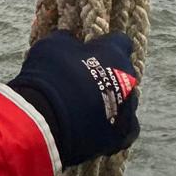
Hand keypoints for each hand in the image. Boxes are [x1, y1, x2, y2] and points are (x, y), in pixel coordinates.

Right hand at [8, 31, 139, 169]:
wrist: (47, 119)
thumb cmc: (51, 75)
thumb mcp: (53, 44)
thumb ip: (68, 39)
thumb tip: (71, 40)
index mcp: (115, 53)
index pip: (121, 41)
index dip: (106, 44)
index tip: (93, 50)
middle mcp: (128, 80)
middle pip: (124, 73)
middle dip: (110, 74)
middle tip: (87, 80)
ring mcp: (128, 110)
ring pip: (126, 101)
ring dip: (112, 101)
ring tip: (89, 107)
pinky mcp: (121, 136)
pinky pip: (123, 129)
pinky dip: (113, 126)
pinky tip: (98, 126)